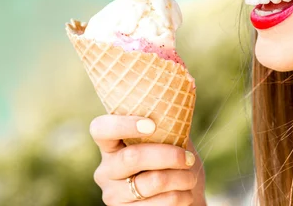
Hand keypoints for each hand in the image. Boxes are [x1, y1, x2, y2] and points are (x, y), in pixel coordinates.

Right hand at [90, 114, 205, 204]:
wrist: (183, 201)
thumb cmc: (175, 167)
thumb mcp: (172, 142)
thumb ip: (168, 125)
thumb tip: (182, 96)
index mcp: (112, 146)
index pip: (100, 129)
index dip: (123, 124)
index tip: (151, 124)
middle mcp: (106, 170)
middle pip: (132, 157)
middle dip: (168, 155)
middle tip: (189, 158)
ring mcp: (113, 195)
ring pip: (152, 181)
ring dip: (181, 178)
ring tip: (191, 176)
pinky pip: (159, 203)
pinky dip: (181, 196)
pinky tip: (186, 194)